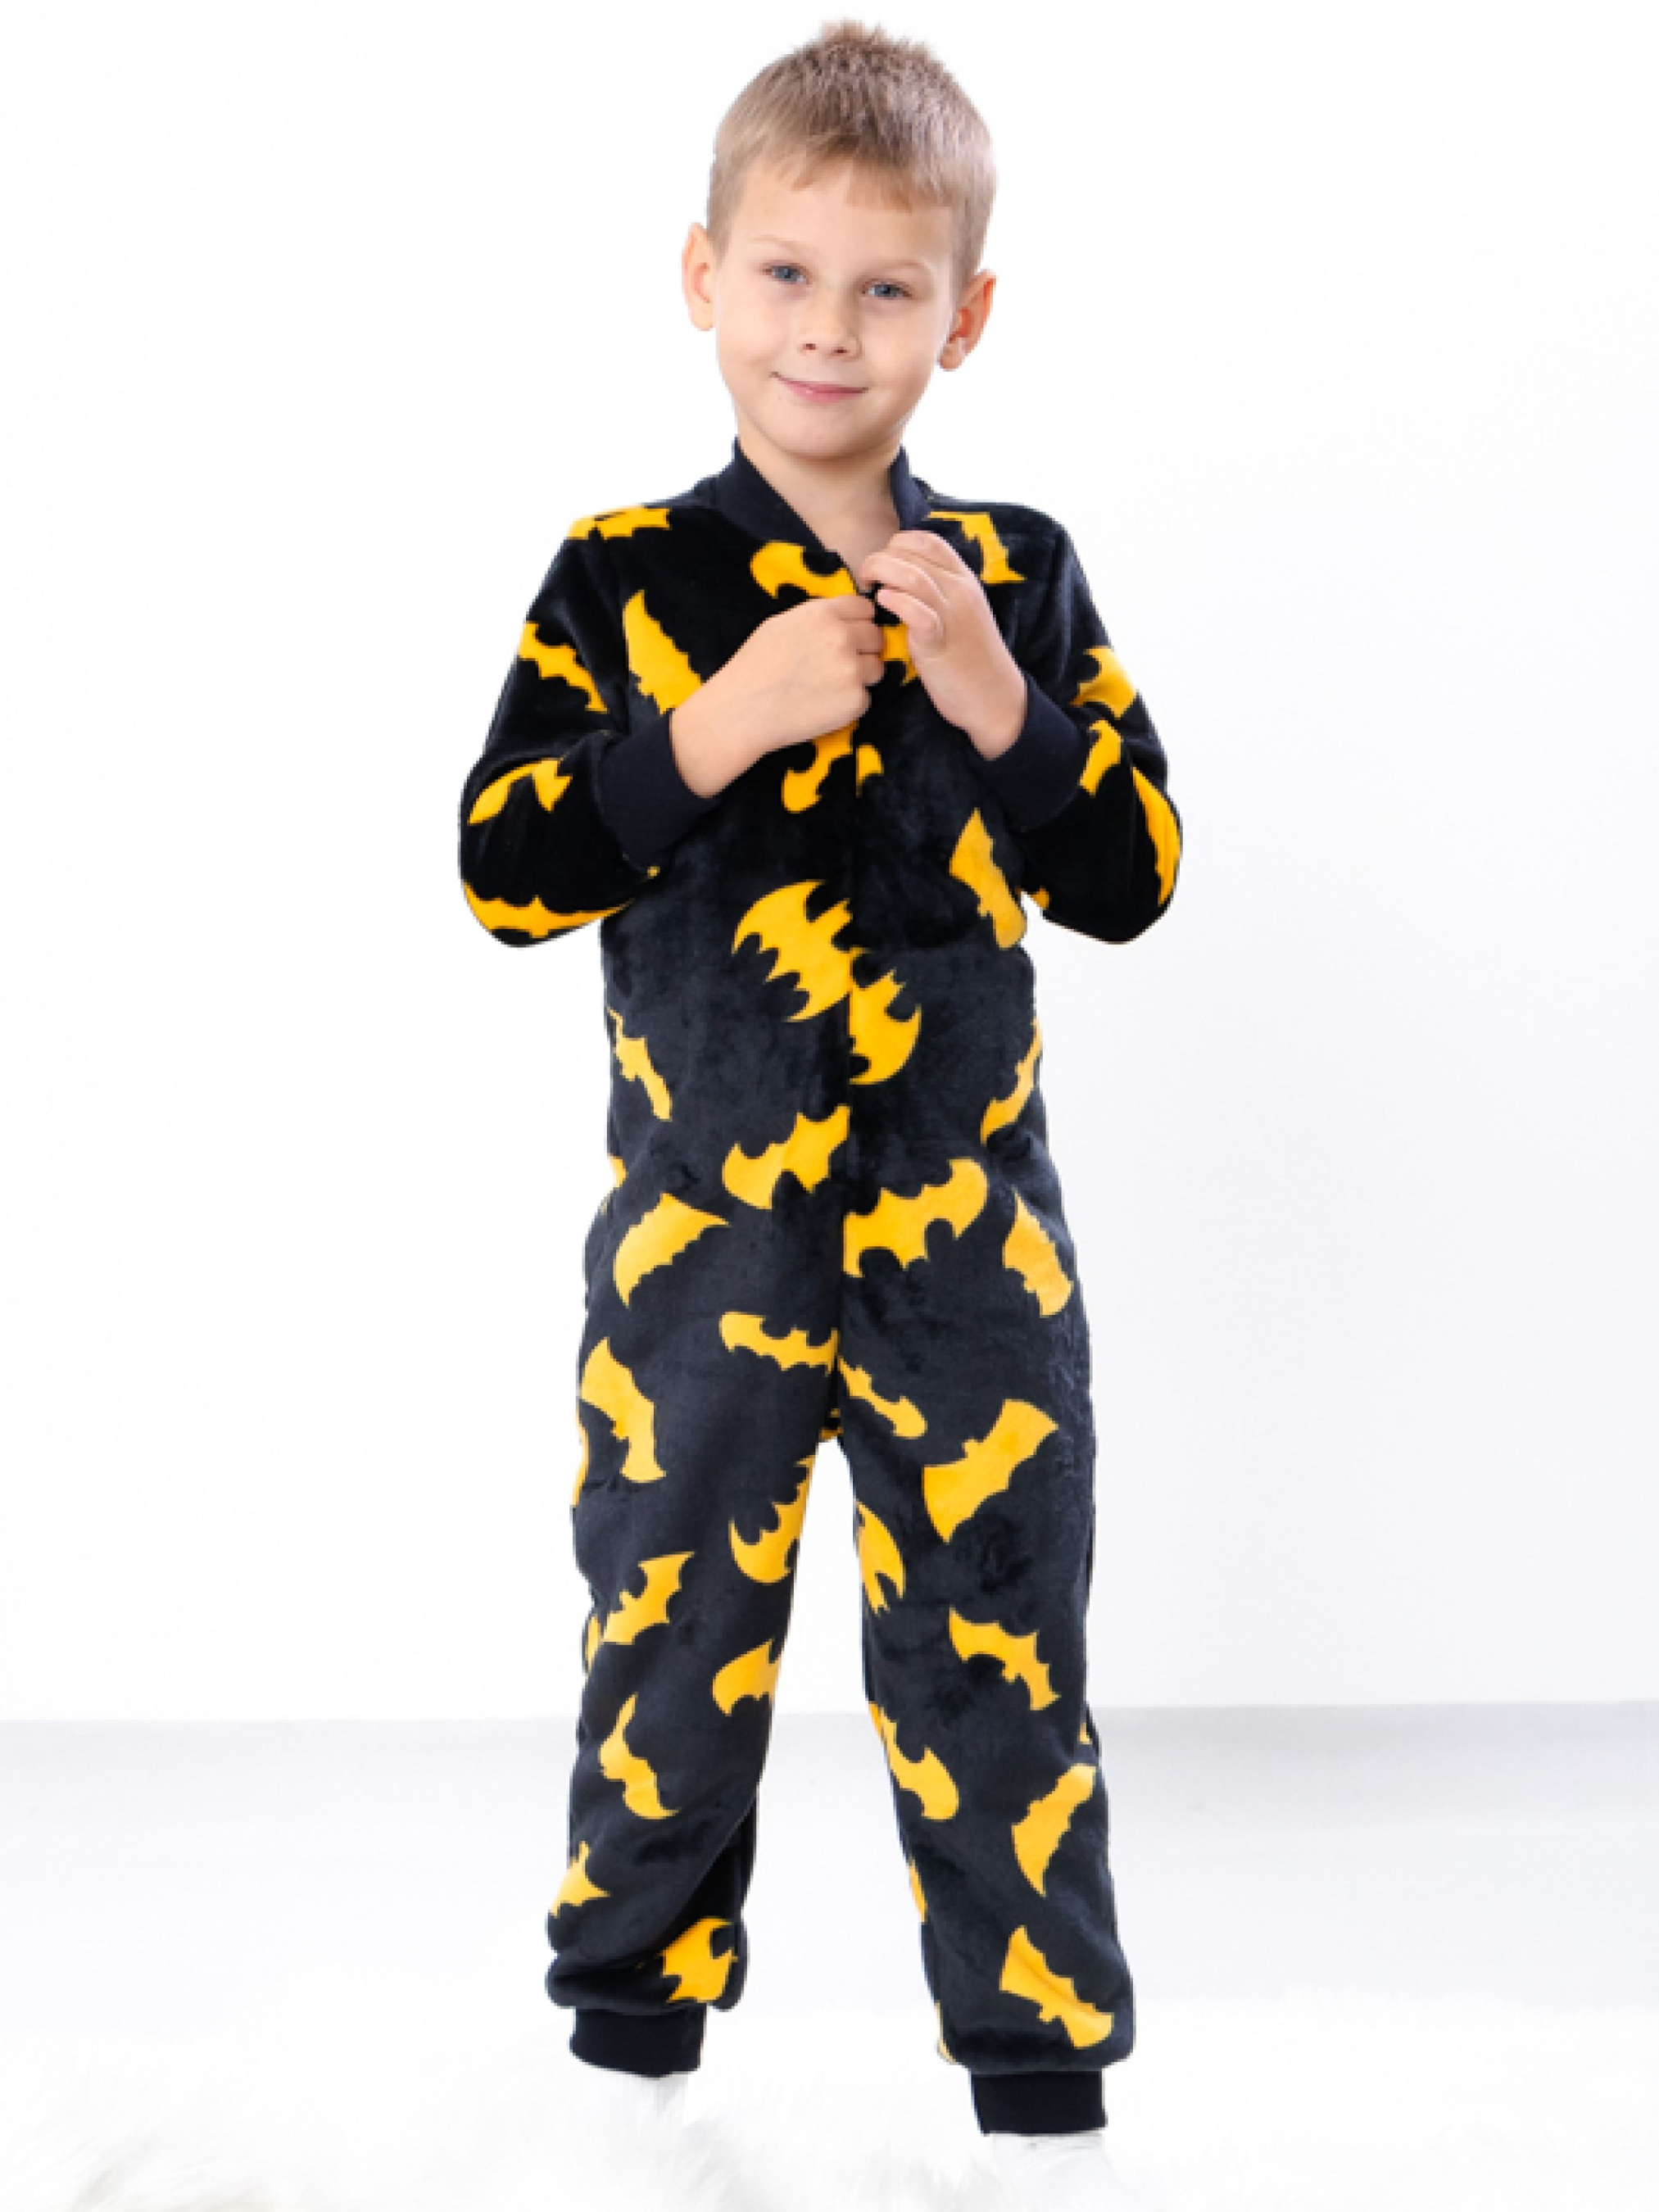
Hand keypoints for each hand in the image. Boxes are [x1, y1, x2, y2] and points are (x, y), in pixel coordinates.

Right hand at [677, 593, 887, 784]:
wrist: (742, 711)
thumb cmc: (754, 668)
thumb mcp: (781, 624)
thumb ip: (817, 618)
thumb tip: (844, 618)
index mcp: (823, 614)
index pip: (865, 608)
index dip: (858, 622)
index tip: (849, 635)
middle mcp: (842, 638)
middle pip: (876, 637)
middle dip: (863, 649)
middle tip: (837, 665)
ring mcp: (851, 670)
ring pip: (877, 668)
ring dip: (861, 676)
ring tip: (829, 686)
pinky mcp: (855, 701)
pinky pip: (865, 698)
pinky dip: (850, 703)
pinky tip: (822, 705)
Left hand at [856, 530, 1027, 755]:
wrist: (993, 696)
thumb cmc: (969, 656)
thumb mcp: (960, 612)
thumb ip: (938, 591)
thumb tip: (902, 577)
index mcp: (964, 580)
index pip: (928, 541)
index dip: (899, 543)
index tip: (884, 560)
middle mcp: (959, 591)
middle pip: (913, 554)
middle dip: (881, 558)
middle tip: (868, 576)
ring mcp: (951, 615)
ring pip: (912, 576)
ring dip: (882, 573)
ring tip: (869, 585)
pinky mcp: (939, 641)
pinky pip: (916, 610)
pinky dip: (896, 601)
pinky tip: (883, 602)